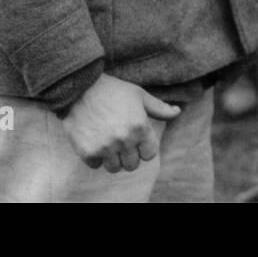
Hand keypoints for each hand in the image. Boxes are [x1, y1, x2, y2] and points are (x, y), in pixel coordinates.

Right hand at [60, 74, 180, 172]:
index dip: (144, 148)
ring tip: (108, 143)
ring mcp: (105, 147)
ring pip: (115, 168)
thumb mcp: (139, 95)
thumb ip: (159, 108)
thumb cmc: (113, 90)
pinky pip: (96, 165)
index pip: (149, 154)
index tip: (136, 140)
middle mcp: (124, 139)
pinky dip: (95, 157)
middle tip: (120, 141)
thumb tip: (178, 112)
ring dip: (112, 158)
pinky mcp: (87, 152)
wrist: (79, 88)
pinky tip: (94, 140)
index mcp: (140, 127)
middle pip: (133, 164)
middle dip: (129, 155)